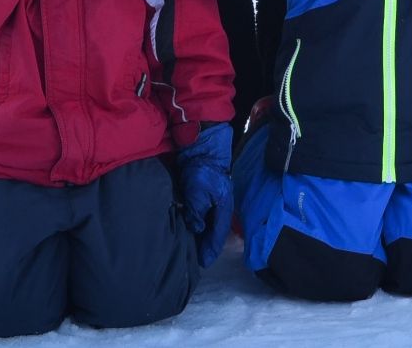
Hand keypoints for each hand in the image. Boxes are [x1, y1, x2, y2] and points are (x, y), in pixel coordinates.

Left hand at [175, 123, 233, 267]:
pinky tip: (187, 230)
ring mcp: (213, 201)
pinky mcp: (204, 195)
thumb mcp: (199, 192)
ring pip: (207, 224)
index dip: (211, 250)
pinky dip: (195, 224)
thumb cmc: (203, 170)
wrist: (202, 147)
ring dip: (200, 235)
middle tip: (194, 259)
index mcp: (224, 208)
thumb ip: (197, 213)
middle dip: (206, 245)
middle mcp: (220, 207)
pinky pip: (200, 215)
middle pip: (214, 231)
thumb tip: (196, 229)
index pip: (218, 235)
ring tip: (189, 248)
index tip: (202, 263)